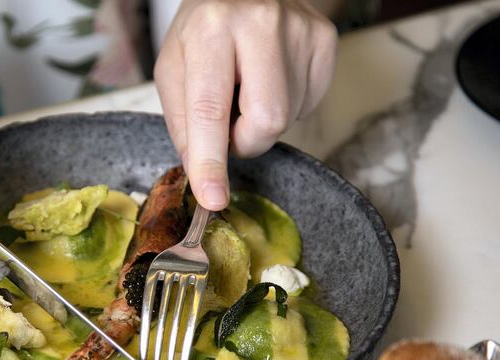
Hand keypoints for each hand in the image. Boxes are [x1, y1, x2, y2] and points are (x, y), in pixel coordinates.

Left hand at [155, 0, 337, 209]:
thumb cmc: (203, 29)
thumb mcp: (173, 67)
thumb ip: (183, 121)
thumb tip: (201, 169)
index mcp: (211, 29)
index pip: (211, 110)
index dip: (211, 161)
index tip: (213, 197)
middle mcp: (261, 23)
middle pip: (266, 122)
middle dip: (244, 141)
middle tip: (229, 125)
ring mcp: (301, 30)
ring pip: (286, 118)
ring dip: (261, 120)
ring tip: (248, 84)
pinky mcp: (326, 40)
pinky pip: (307, 104)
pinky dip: (285, 105)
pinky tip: (270, 78)